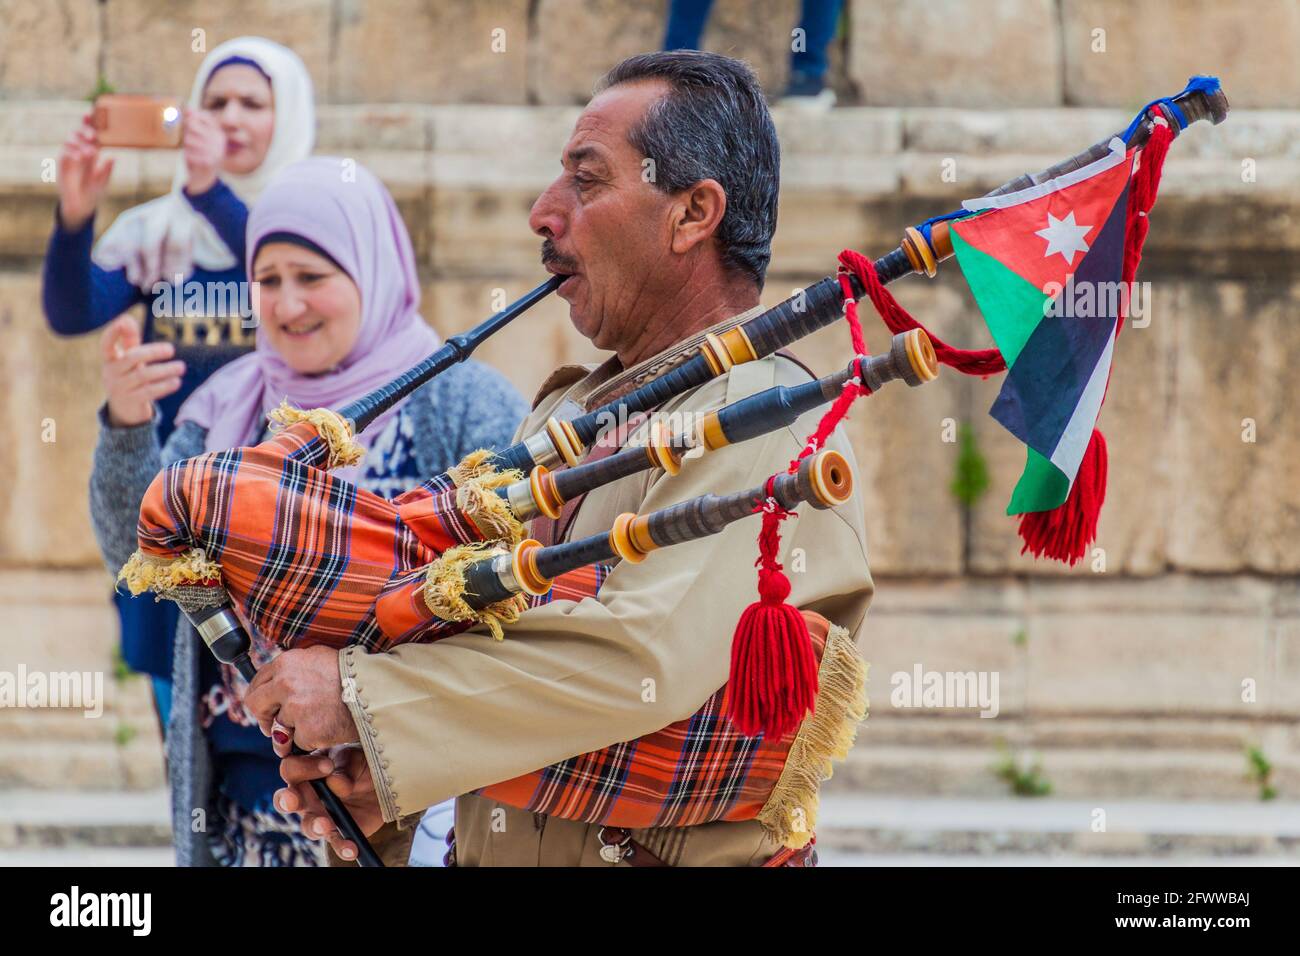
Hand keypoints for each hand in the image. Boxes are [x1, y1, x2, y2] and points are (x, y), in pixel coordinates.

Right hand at [57, 112, 113, 230]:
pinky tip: (79, 157)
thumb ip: (106, 171)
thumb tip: (113, 158)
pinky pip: (65, 152)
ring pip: (71, 140)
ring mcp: (71, 154)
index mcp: (94, 151)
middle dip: (86, 130)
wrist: (80, 204)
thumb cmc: (94, 191)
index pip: (94, 134)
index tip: (94, 115)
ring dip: (80, 142)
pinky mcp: (63, 161)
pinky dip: (72, 152)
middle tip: (93, 136)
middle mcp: (82, 149)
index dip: (93, 124)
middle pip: (81, 132)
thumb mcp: (103, 182)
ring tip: (90, 152)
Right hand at [101, 315, 184, 427]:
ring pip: (143, 375)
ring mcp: (119, 388)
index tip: (124, 322)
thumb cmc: (128, 375)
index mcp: (110, 359)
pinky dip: (164, 386)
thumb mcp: (127, 358)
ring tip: (181, 367)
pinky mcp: (131, 401)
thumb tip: (127, 318)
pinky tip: (177, 381)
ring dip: (165, 370)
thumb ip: (129, 339)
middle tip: (171, 349)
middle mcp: (111, 372)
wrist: (124, 409)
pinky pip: (149, 391)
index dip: (113, 332)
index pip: (106, 344)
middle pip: (132, 358)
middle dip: (152, 352)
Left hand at [181, 109, 224, 195]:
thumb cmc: (199, 154)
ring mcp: (215, 150)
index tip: (188, 124)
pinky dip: (187, 156)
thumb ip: (193, 122)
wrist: (205, 178)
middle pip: (192, 125)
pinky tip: (192, 159)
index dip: (192, 118)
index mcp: (219, 132)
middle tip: (188, 140)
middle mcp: (219, 140)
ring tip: (191, 151)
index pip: (203, 116)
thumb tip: (188, 108)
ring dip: (185, 145)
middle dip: (186, 131)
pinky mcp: (209, 161)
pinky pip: (189, 153)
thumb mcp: (197, 136)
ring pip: (188, 139)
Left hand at [245, 645, 360, 753]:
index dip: (261, 698)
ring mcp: (295, 708)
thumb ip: (293, 668)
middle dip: (264, 719)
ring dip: (293, 731)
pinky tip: (328, 728)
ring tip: (317, 722)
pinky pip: (299, 742)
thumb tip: (274, 682)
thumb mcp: (319, 658)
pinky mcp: (307, 731)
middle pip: (256, 706)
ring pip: (279, 728)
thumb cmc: (351, 673)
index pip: (256, 683)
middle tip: (276, 727)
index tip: (268, 708)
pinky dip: (312, 740)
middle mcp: (285, 683)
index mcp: (286, 662)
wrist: (376, 691)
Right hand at [275, 747, 383, 861]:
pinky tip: (351, 849)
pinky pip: (337, 843)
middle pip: (285, 801)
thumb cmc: (361, 764)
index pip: (290, 769)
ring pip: (308, 826)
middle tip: (292, 800)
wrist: (384, 782)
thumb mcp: (355, 758)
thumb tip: (335, 782)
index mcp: (306, 772)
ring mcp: (320, 817)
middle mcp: (307, 797)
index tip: (327, 765)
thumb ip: (344, 768)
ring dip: (315, 825)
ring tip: (326, 824)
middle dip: (287, 800)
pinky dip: (343, 847)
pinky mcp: (338, 833)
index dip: (303, 768)